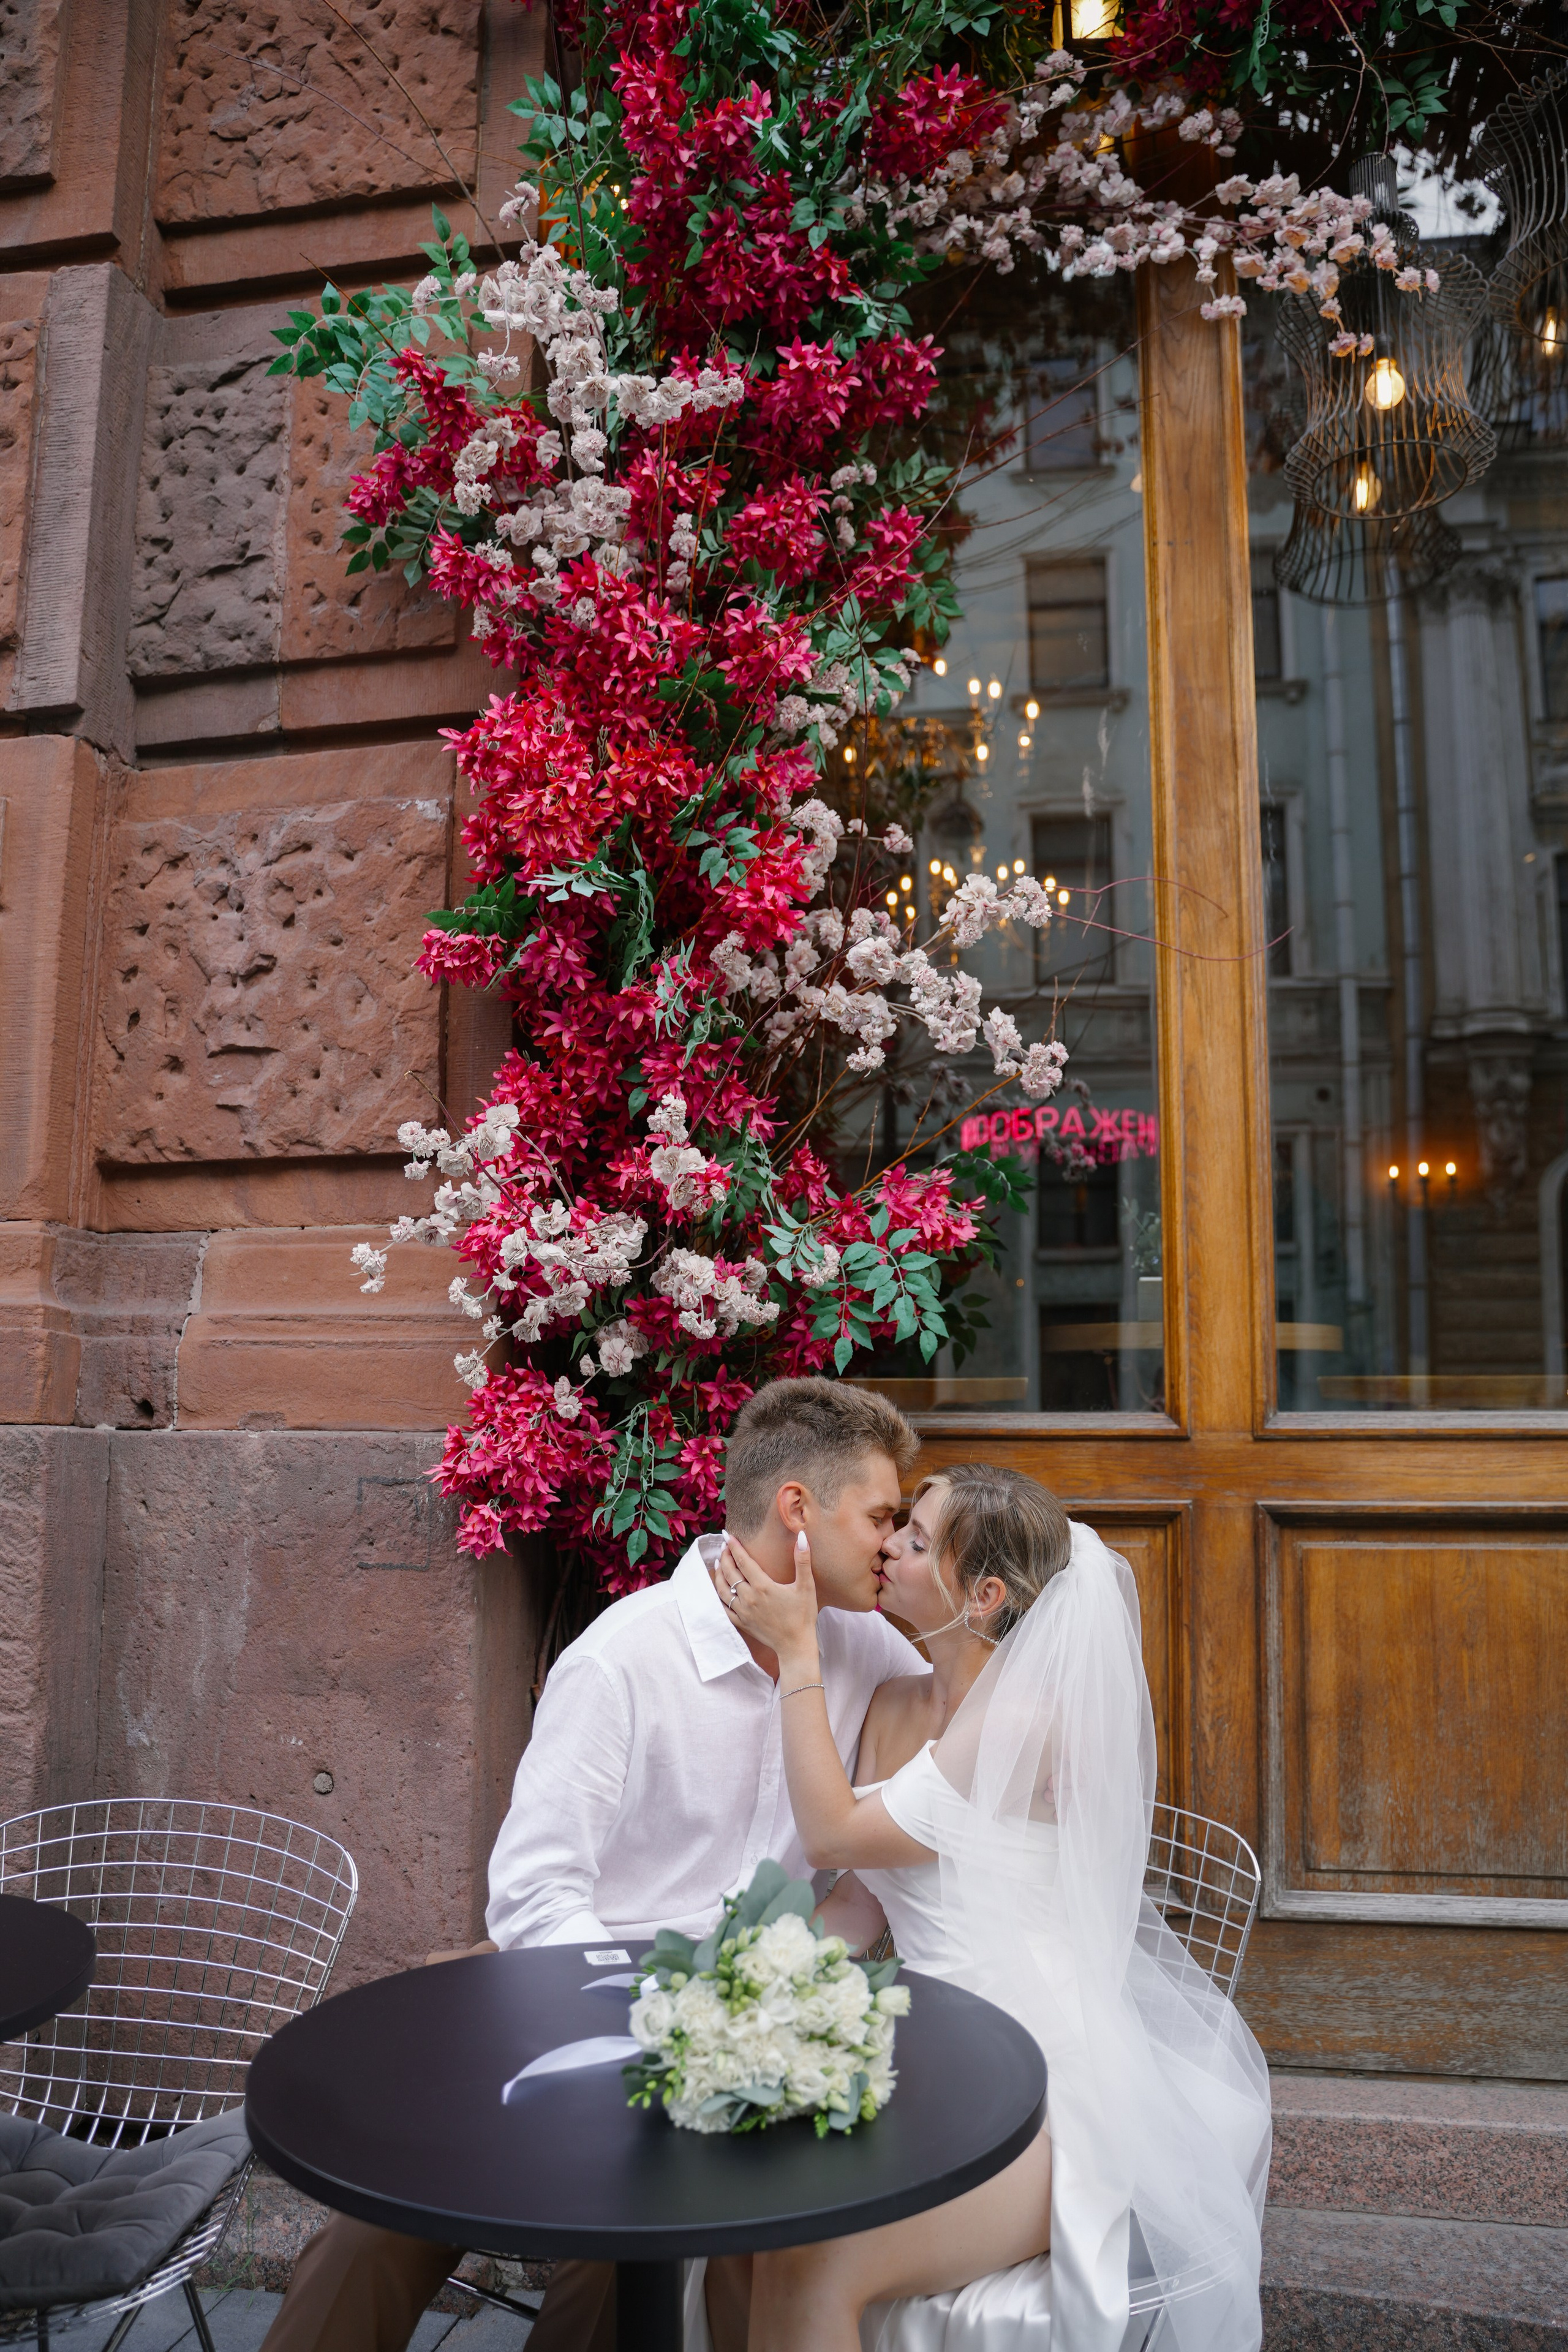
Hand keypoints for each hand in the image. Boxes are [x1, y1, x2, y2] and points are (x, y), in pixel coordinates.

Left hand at [720, 1529, 819, 1663]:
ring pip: (723, 1590)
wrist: (796, 1645)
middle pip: (730, 1573)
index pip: (743, 1562)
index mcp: (763, 1586)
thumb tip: (802, 1536)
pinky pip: (724, 1608)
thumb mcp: (806, 1586)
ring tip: (718, 1563)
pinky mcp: (741, 1623)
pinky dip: (719, 1596)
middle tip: (724, 1546)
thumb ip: (803, 1561)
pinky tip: (719, 1589)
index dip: (735, 1547)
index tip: (728, 1535)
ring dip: (719, 1575)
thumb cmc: (803, 1615)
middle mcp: (749, 1598)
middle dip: (725, 1557)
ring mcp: (743, 1612)